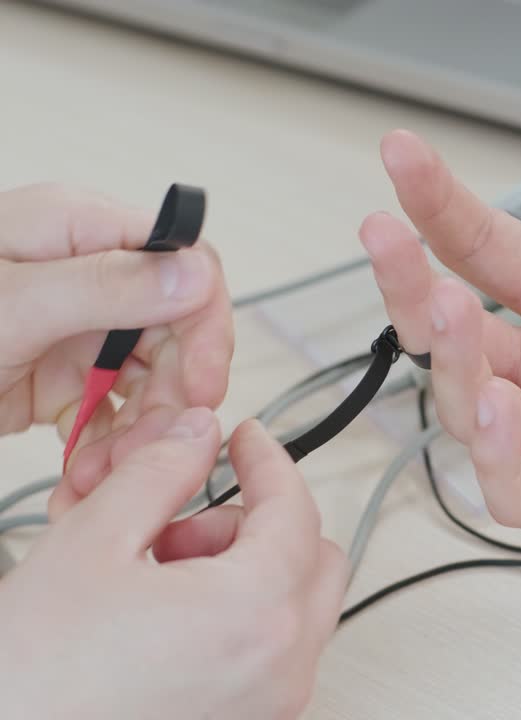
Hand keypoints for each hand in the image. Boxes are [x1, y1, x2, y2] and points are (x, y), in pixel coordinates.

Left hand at [0, 184, 232, 516]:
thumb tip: (194, 272)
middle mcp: (83, 276)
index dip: (204, 323)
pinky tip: (88, 471)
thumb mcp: (9, 306)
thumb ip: (107, 287)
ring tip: (109, 470)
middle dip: (174, 391)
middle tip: (161, 440)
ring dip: (143, 430)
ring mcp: (72, 327)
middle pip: (175, 328)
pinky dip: (110, 447)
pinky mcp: (58, 374)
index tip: (203, 381)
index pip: (183, 261)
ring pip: (152, 377)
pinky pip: (114, 410)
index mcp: (75, 232)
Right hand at [0, 407, 347, 719]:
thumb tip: (199, 435)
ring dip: (245, 573)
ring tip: (158, 578)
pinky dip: (239, 620)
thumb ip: (160, 473)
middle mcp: (284, 668)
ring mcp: (271, 706)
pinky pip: (271, 656)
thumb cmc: (37, 676)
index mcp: (258, 613)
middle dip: (255, 525)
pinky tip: (166, 620)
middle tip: (180, 523)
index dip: (268, 462)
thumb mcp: (93, 542)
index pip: (297, 509)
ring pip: (294, 609)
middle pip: (314, 559)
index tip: (245, 440)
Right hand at [360, 83, 520, 564]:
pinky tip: (500, 408)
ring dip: (449, 365)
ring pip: (472, 411)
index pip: (489, 252)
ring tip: (455, 312)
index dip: (438, 206)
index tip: (402, 155)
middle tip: (385, 236)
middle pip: (455, 334)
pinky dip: (496, 461)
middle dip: (410, 286)